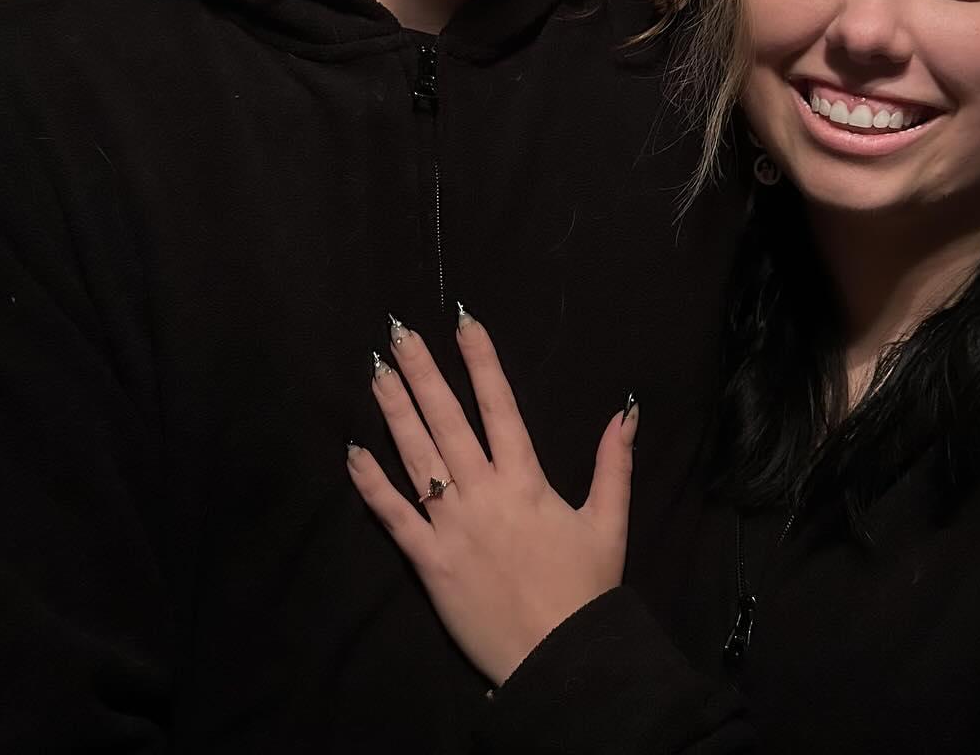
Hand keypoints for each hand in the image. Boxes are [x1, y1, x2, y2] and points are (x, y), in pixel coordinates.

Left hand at [346, 310, 637, 686]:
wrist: (559, 658)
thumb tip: (626, 410)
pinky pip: (393, 517)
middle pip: (447, 420)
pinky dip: (371, 484)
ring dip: (394, 410)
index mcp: (526, 480)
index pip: (499, 406)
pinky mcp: (428, 562)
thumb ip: (614, 462)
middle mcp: (484, 492)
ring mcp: (451, 526)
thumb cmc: (585, 590)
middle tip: (399, 331)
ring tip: (375, 370)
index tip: (463, 321)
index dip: (481, 360)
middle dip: (423, 371)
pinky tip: (353, 452)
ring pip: (416, 456)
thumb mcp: (609, 521)